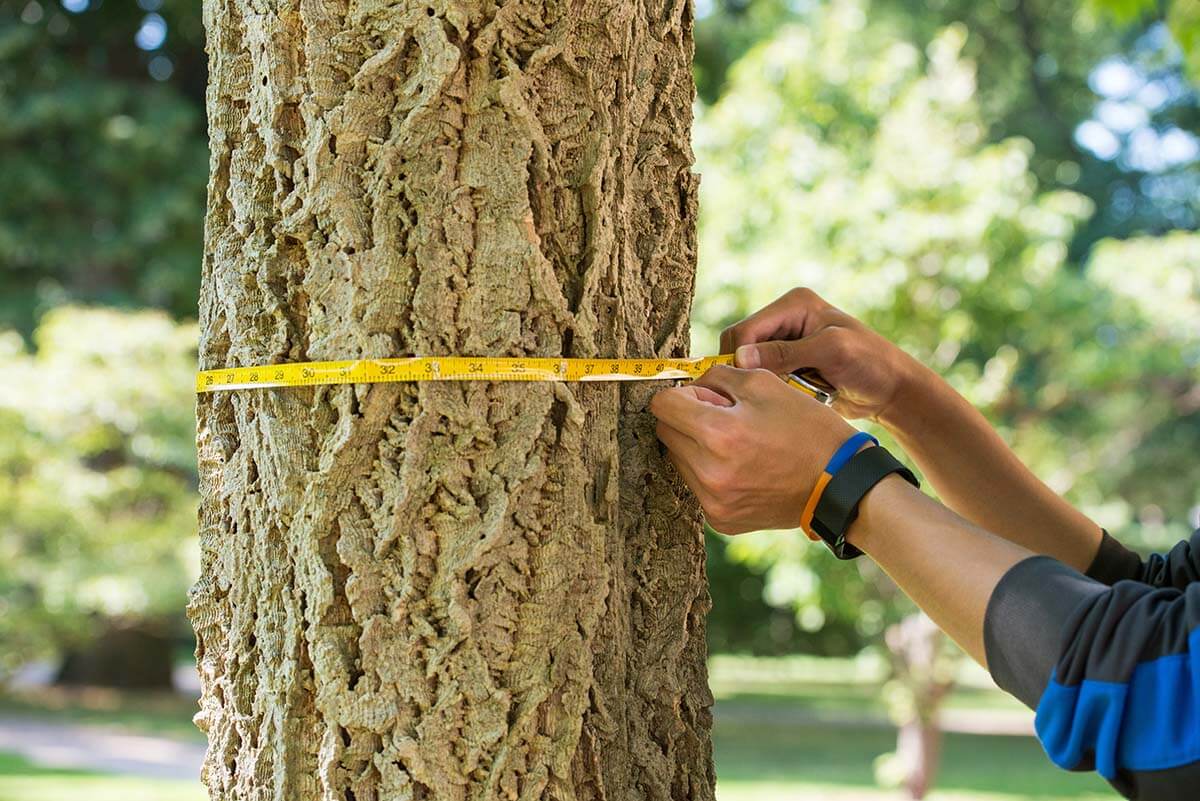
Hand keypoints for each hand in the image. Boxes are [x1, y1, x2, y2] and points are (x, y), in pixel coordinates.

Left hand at [649, 365, 857, 534]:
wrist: (839, 484)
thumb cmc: (807, 428)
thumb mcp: (765, 384)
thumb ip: (716, 378)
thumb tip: (689, 386)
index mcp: (718, 434)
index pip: (662, 406)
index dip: (681, 394)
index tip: (704, 397)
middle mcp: (708, 473)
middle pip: (665, 433)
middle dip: (687, 419)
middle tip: (726, 418)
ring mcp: (712, 501)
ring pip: (678, 460)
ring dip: (697, 447)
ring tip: (738, 444)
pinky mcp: (720, 519)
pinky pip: (697, 486)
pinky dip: (710, 473)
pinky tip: (743, 468)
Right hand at [720, 287, 927, 421]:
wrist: (891, 389)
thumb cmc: (870, 362)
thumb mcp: (830, 352)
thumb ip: (785, 353)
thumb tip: (741, 357)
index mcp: (794, 304)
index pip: (745, 329)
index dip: (740, 356)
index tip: (748, 383)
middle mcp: (785, 320)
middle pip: (740, 346)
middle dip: (749, 369)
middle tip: (768, 391)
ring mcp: (785, 344)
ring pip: (748, 365)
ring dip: (761, 381)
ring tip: (788, 392)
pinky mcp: (787, 366)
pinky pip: (762, 378)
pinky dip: (770, 389)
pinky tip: (789, 396)